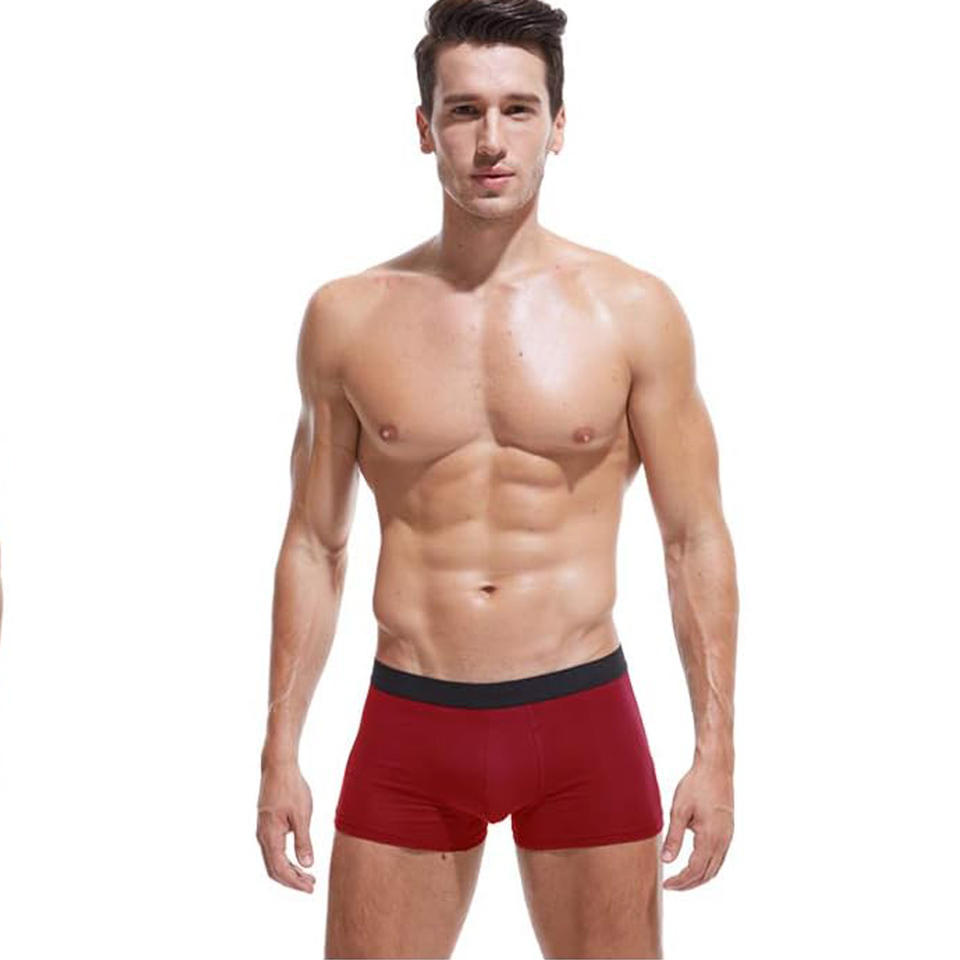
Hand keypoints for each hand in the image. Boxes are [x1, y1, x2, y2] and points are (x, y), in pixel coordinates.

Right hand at [256, 760, 315, 892]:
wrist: (278, 766)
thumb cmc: (291, 787)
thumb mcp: (302, 814)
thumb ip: (303, 841)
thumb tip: (307, 865)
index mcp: (269, 836)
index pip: (280, 869)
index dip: (295, 882)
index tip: (310, 888)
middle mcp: (262, 836)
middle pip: (274, 869)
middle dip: (292, 880)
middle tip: (311, 885)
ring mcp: (263, 831)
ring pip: (273, 860)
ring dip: (289, 871)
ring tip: (307, 875)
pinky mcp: (266, 824)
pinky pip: (273, 850)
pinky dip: (285, 860)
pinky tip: (298, 858)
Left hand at [661, 761, 733, 889]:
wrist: (715, 768)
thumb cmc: (696, 785)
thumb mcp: (679, 810)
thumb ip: (674, 838)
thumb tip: (666, 861)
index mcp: (710, 838)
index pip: (695, 870)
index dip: (680, 881)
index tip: (666, 884)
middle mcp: (723, 841)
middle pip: (707, 874)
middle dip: (689, 884)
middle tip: (671, 886)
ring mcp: (728, 837)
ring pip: (715, 868)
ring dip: (699, 877)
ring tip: (681, 879)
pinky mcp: (728, 831)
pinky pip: (719, 858)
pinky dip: (707, 867)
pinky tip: (695, 864)